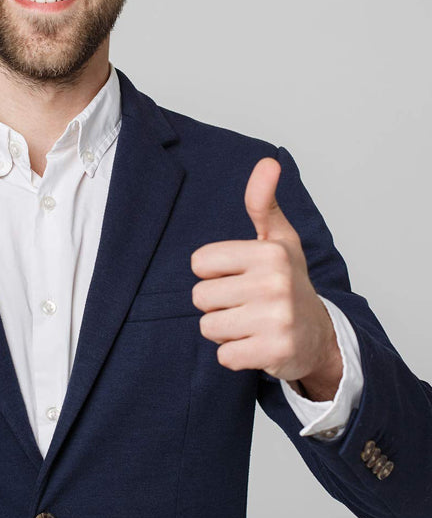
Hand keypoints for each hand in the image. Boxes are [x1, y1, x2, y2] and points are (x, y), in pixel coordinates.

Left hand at [191, 157, 342, 399]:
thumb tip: (268, 162)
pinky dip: (234, 354)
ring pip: (208, 327)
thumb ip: (263, 202)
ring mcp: (276, 320)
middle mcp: (274, 284)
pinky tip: (256, 344)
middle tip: (245, 302)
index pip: (199, 263)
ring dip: (224, 329)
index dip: (212, 272)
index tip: (237, 275)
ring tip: (250, 322)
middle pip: (199, 296)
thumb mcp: (278, 239)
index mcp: (269, 252)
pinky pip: (223, 355)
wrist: (319, 335)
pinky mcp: (274, 353)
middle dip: (216, 303)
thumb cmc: (288, 281)